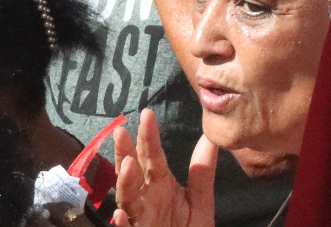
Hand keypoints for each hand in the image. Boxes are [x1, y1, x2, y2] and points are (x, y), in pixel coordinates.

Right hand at [113, 111, 216, 226]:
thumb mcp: (200, 202)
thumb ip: (202, 172)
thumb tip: (210, 137)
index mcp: (161, 185)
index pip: (153, 156)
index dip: (149, 136)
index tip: (147, 114)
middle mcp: (146, 199)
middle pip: (133, 173)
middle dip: (126, 152)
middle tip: (120, 131)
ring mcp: (140, 218)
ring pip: (127, 199)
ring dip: (124, 183)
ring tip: (127, 165)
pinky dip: (122, 222)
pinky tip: (119, 213)